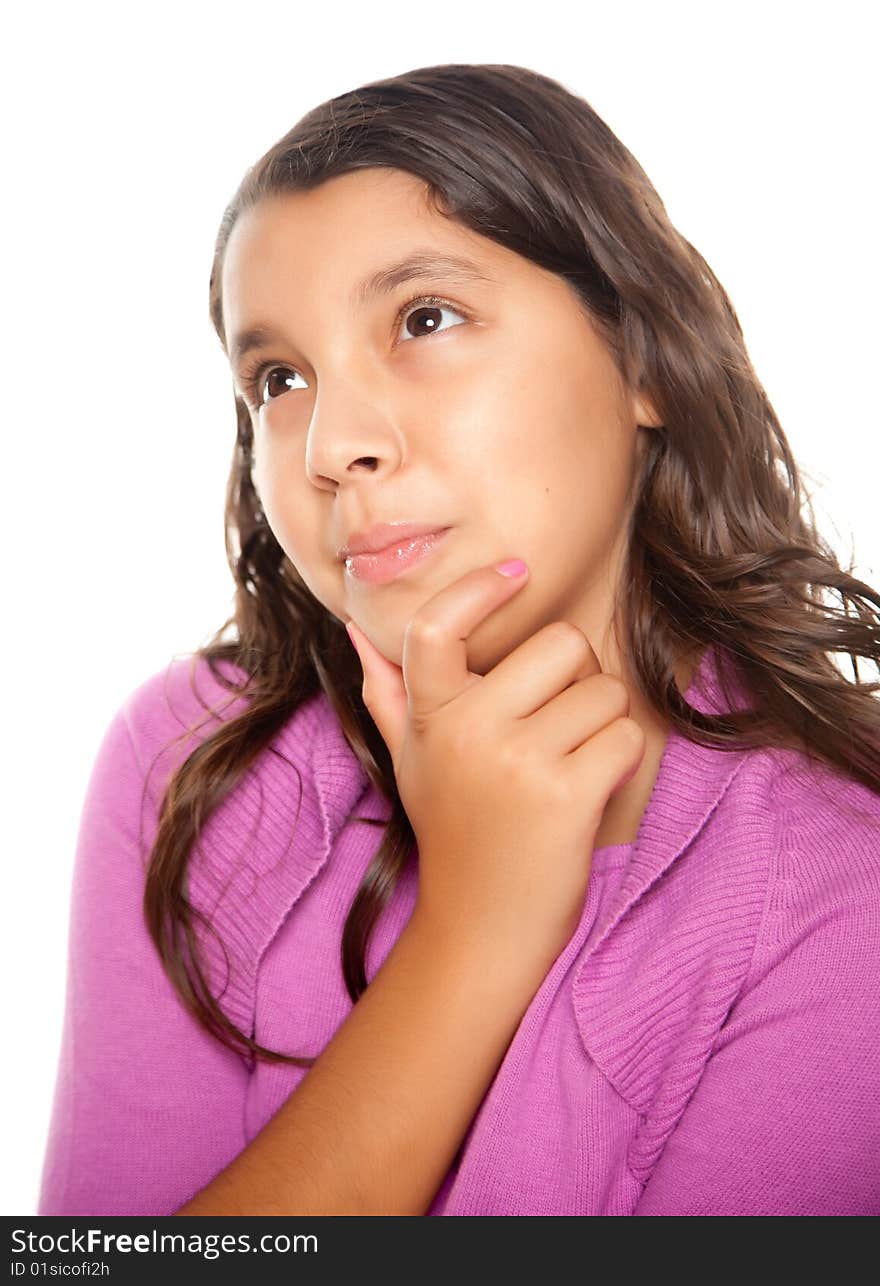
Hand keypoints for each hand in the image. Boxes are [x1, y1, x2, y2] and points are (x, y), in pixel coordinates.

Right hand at [346, 560, 645, 968]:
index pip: (437, 626)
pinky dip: (621, 761)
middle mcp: (466, 731)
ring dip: (603, 724)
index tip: (515, 573)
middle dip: (578, 678)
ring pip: (605, 690)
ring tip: (569, 765)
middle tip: (558, 722)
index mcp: (429, 716)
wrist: (480, 929)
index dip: (477, 588)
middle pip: (562, 644)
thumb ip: (387, 693)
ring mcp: (516, 763)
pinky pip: (625, 736)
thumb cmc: (454, 832)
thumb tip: (354, 630)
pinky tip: (590, 791)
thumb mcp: (410, 760)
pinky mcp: (566, 796)